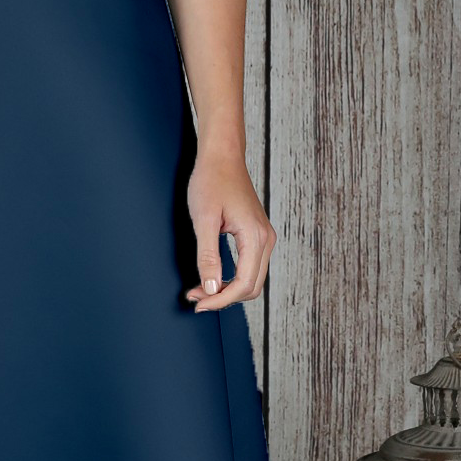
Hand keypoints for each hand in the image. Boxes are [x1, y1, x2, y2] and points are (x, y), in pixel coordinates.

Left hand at [184, 148, 274, 310]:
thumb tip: (210, 288)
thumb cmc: (211, 181)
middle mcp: (265, 239)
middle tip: (195, 298)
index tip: (198, 303)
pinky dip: (232, 278)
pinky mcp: (257, 235)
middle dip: (223, 298)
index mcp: (255, 236)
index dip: (220, 300)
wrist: (222, 156)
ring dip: (228, 290)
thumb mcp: (203, 219)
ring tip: (200, 289)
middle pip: (251, 287)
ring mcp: (263, 237)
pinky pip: (250, 267)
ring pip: (252, 279)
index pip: (243, 284)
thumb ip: (208, 256)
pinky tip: (212, 277)